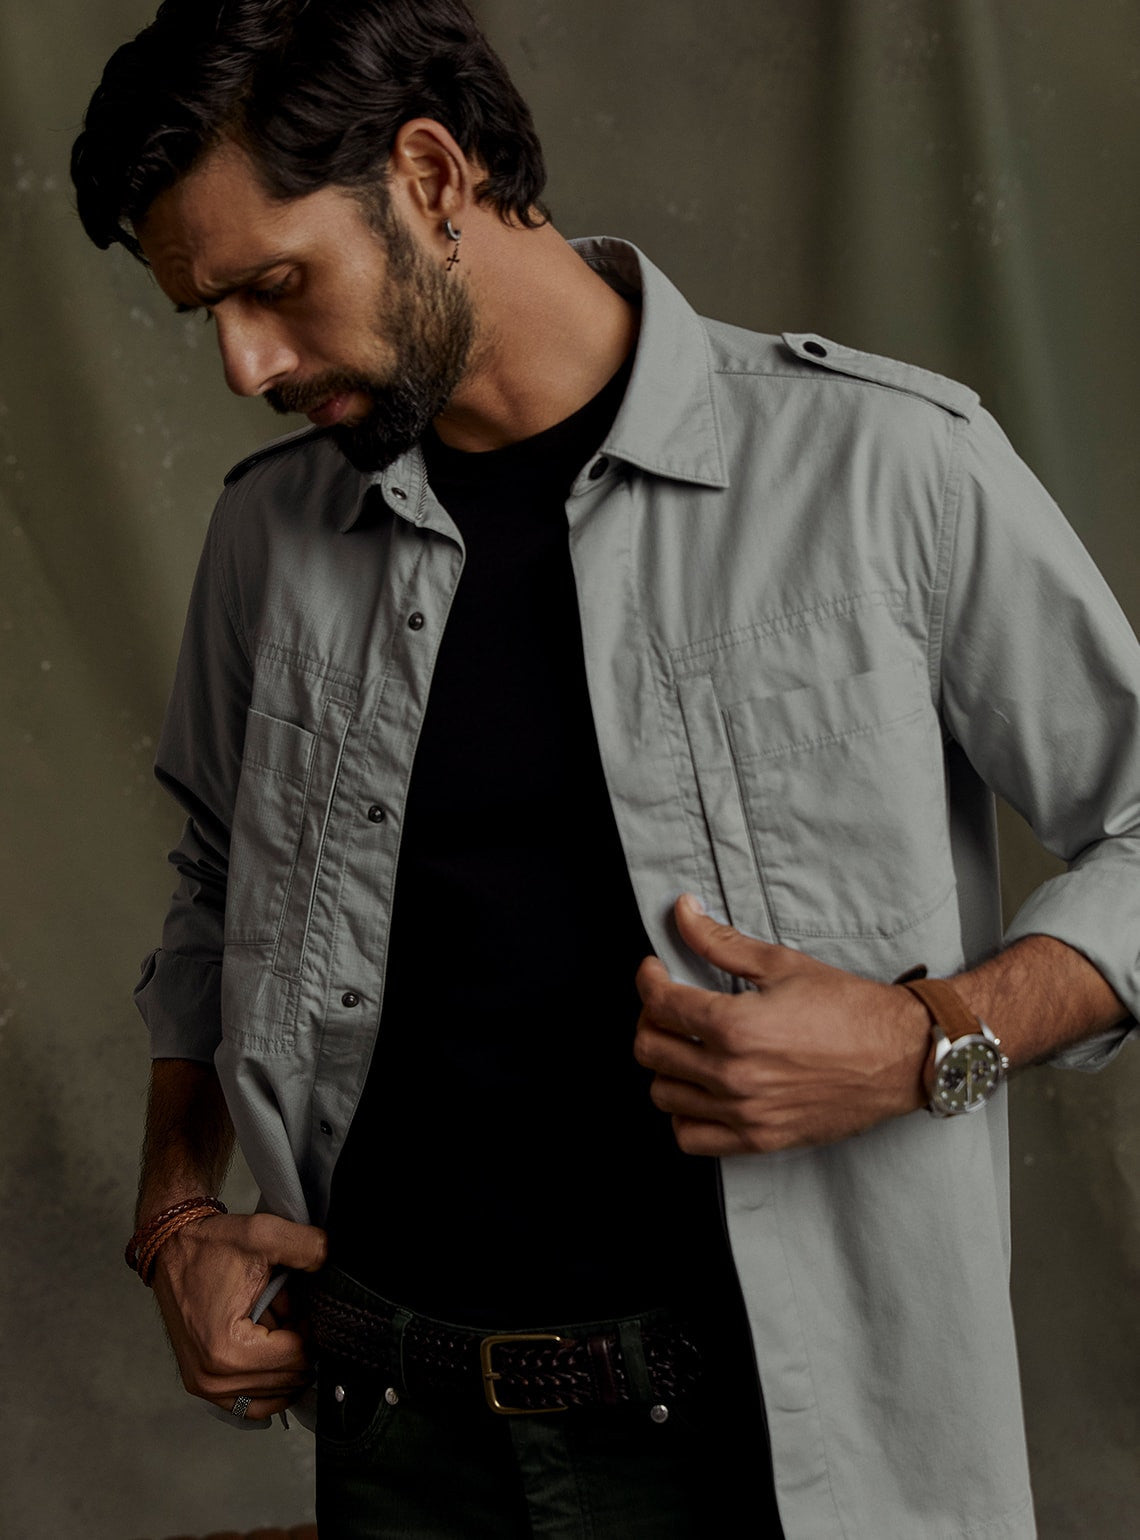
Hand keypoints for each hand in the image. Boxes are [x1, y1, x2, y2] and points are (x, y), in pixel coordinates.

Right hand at [150, 1211, 327, 1419]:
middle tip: (284, 1312)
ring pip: (273, 1393)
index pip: (297, 1359)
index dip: (310, 1331)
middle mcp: (213, 1378)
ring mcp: (205, 1387)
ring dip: (282, 1362)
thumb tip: (335, 1261)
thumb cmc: (211, 1245)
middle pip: (287, 1380)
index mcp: (227, 1349)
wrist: (172, 1248)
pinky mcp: (202, 1386)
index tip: (300, 1306)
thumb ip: (308, 1247)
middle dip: (296, 1346)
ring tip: (272, 1324)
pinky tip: (272, 1352)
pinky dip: (269, 1381)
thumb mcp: (265, 1234)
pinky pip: (250, 1404)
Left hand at [634, 895, 929, 1154]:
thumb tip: (682, 911)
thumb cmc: (847, 1007)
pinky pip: (690, 1137)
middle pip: (650, 1049)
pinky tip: (700, 1088)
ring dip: (665, 1065)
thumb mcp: (781, 964)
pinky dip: (684, 1113)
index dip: (648, 979)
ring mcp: (744, 1113)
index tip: (656, 971)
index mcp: (736, 1026)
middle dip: (651, 1019)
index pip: (659, 1003)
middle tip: (670, 1005)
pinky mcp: (759, 1140)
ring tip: (686, 1045)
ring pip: (663, 1093)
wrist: (899, 1055)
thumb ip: (721, 942)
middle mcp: (734, 1075)